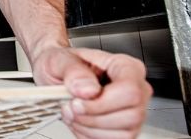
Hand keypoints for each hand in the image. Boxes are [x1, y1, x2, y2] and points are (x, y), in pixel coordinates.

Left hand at [31, 47, 152, 138]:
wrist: (54, 77)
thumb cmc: (63, 65)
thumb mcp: (59, 59)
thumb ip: (73, 71)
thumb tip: (88, 90)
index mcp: (125, 66)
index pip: (130, 90)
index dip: (103, 103)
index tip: (77, 102)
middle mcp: (136, 89)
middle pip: (132, 116)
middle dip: (94, 118)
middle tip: (72, 108)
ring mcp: (133, 112)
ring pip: (124, 134)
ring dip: (90, 128)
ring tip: (73, 113)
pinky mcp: (124, 129)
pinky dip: (90, 136)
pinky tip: (80, 122)